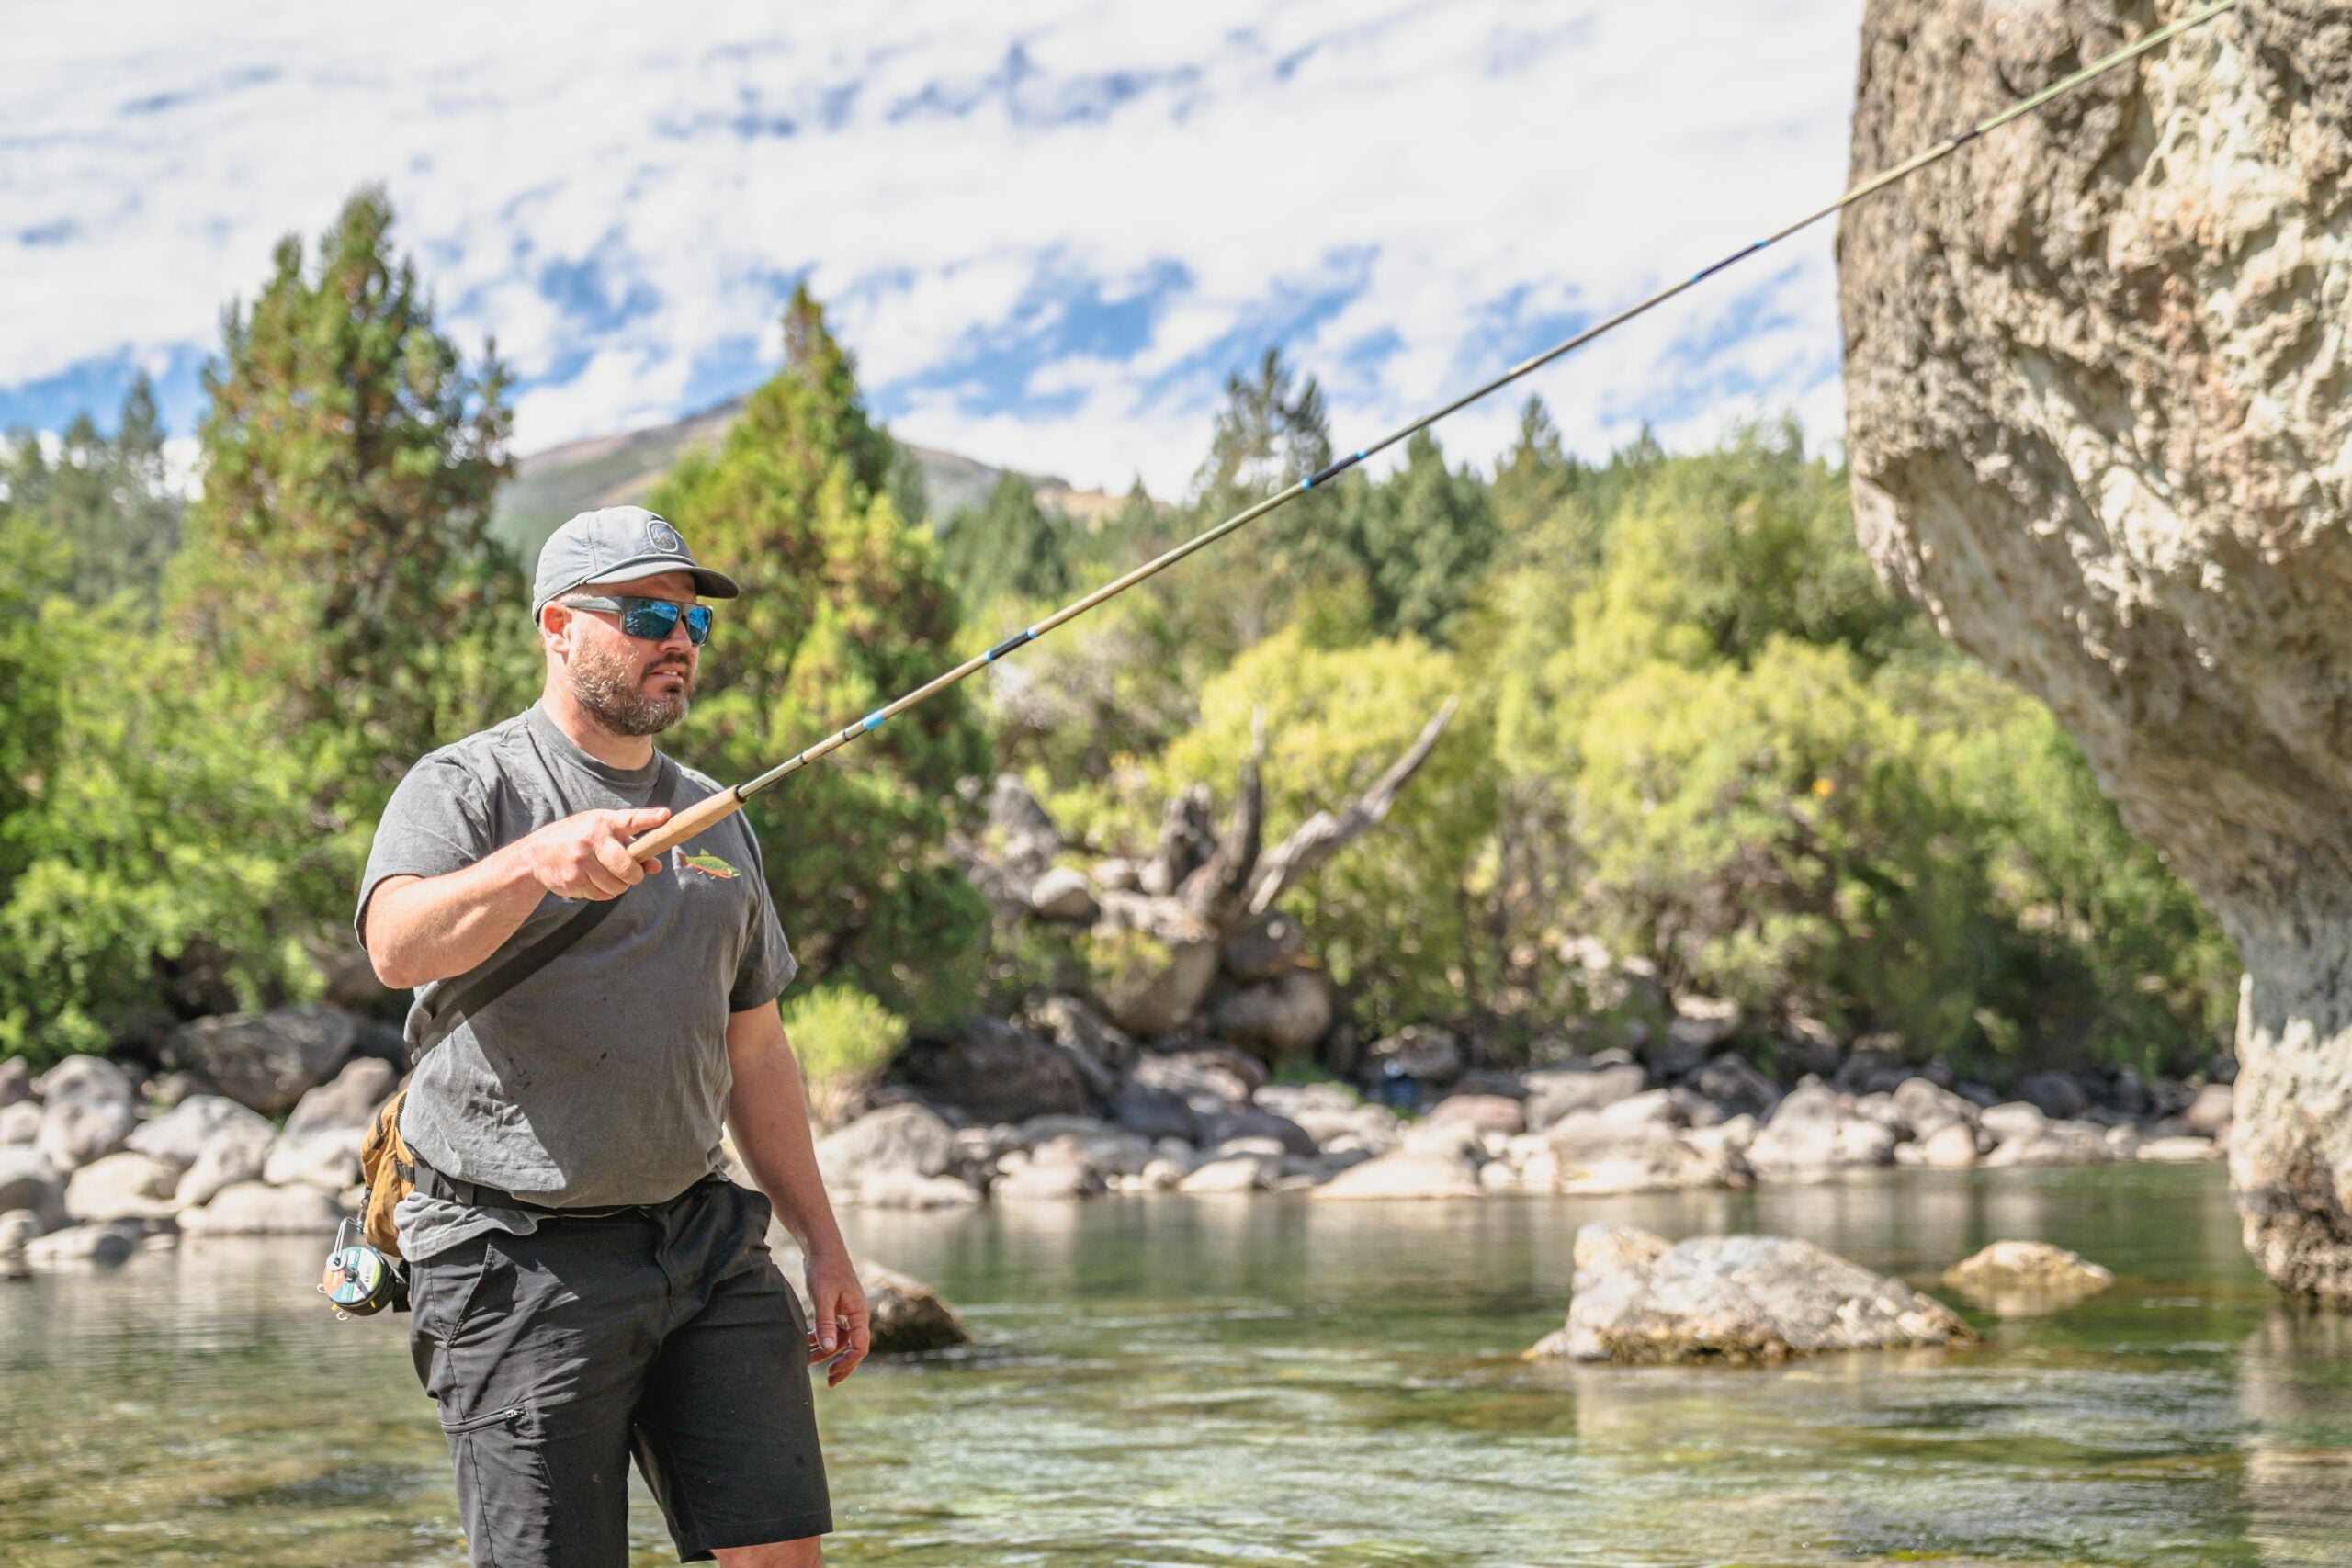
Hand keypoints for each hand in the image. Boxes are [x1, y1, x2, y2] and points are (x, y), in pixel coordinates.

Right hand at [523, 807, 671, 899]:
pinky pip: (601, 895)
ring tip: (609, 876)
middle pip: (626, 866)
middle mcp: (592, 839)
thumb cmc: (579, 839)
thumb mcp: (603, 833)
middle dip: (635, 875)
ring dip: (619, 886)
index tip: (665, 816)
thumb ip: (632, 845)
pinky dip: (604, 892)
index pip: (630, 819)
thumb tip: (656, 866)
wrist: (535, 854)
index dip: (649, 818)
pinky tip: (594, 882)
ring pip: (616, 885)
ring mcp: (580, 860)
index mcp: (603, 822)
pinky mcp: (573, 879)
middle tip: (633, 874)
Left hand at [804, 1246, 870, 1386]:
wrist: (821, 1246)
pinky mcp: (837, 1306)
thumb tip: (829, 1350)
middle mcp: (856, 1314)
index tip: (831, 1375)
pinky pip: (832, 1328)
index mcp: (859, 1313)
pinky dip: (821, 1337)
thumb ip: (826, 1324)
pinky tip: (807, 1342)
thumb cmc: (824, 1269)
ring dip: (825, 1351)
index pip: (860, 1346)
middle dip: (840, 1364)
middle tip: (827, 1381)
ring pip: (839, 1339)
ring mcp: (847, 1310)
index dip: (848, 1364)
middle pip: (852, 1347)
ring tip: (807, 1361)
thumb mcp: (823, 1297)